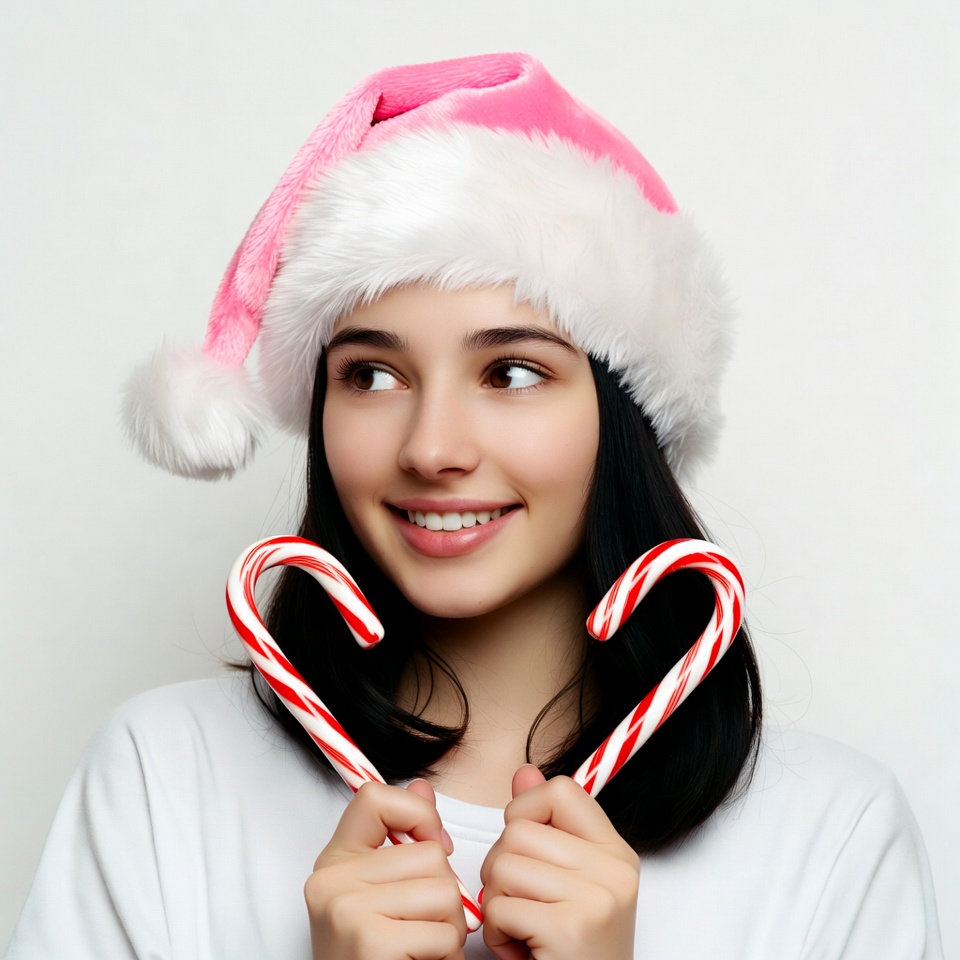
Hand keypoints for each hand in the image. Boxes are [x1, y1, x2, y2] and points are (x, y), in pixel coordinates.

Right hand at [305, 779, 467, 959]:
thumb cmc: (379, 957)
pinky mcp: (369, 940)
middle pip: (428, 853)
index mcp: (334, 860)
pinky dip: (446, 955)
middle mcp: (330, 880)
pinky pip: (443, 930)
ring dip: (449, 927)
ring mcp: (346, 909)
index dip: (418, 815)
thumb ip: (402, 840)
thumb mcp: (383, 894)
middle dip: (444, 894)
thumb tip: (423, 786)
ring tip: (422, 949)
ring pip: (443, 889)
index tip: (432, 847)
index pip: (374, 797)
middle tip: (421, 929)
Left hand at [479, 766, 639, 959]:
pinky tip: (522, 949)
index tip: (527, 849)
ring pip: (504, 864)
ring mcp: (597, 898)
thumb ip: (545, 826)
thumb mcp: (565, 884)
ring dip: (497, 902)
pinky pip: (499, 905)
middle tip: (522, 905)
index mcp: (616, 853)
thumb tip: (524, 773)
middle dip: (501, 869)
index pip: (561, 790)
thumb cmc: (570, 951)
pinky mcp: (570, 927)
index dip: (526, 811)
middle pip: (519, 830)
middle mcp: (615, 870)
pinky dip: (497, 933)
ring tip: (523, 929)